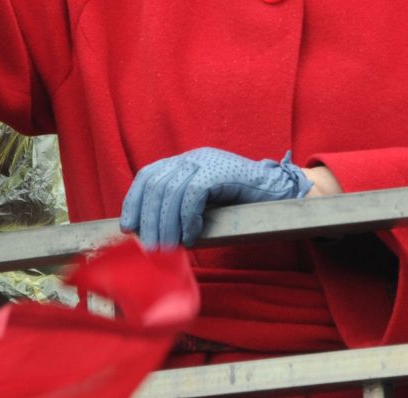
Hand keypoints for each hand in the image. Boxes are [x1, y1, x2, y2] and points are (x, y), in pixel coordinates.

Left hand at [118, 148, 313, 248]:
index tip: (129, 227)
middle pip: (157, 185)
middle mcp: (192, 157)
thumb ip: (180, 211)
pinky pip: (194, 194)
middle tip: (151, 249)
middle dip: (150, 220)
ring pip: (172, 191)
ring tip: (169, 249)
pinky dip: (188, 218)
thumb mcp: (203, 205)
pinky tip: (191, 237)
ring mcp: (207, 161)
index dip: (134, 200)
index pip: (148, 176)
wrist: (278, 193)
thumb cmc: (239, 204)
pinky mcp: (221, 171)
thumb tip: (153, 236)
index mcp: (184, 162)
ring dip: (167, 225)